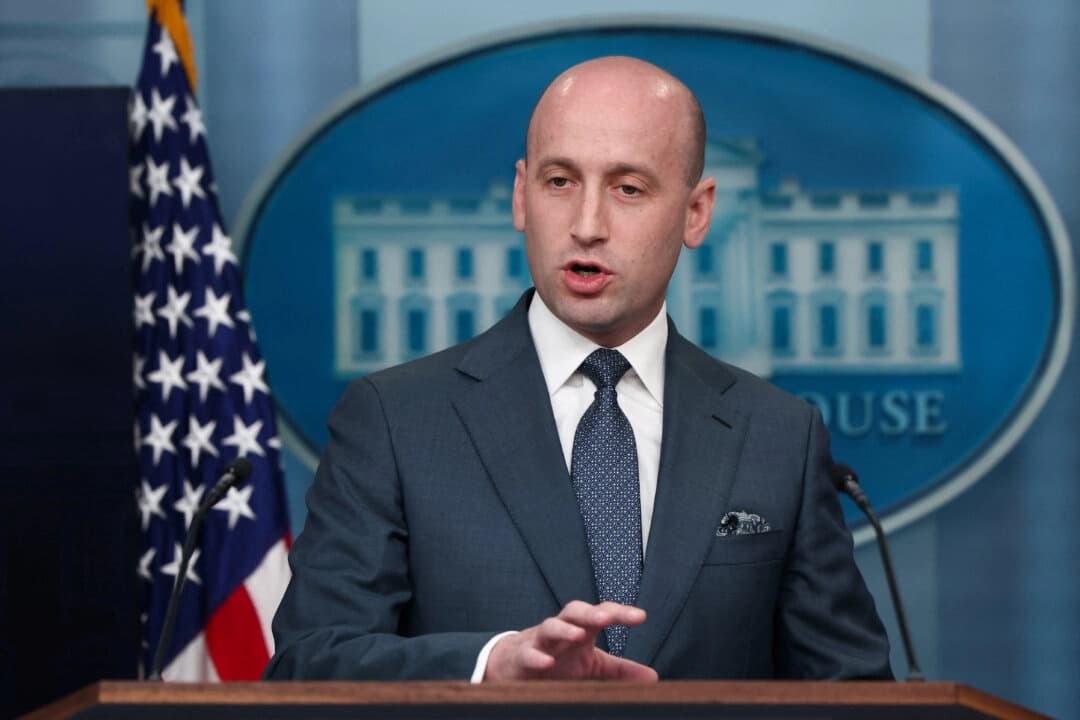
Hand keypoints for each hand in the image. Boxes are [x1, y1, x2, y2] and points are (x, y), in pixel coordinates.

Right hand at [483, 600, 657, 680]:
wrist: (516, 665)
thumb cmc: (559, 661)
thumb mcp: (592, 665)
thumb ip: (620, 670)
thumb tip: (652, 677)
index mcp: (582, 628)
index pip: (602, 614)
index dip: (621, 613)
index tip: (641, 617)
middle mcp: (562, 629)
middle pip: (575, 611)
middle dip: (590, 612)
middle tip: (606, 617)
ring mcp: (540, 641)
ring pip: (550, 626)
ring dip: (564, 629)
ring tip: (578, 635)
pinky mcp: (522, 657)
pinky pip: (528, 654)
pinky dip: (536, 657)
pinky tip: (546, 662)